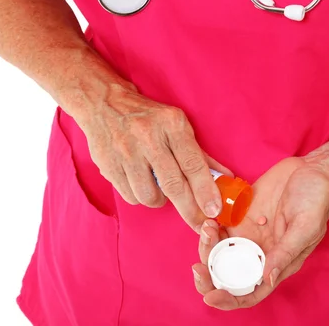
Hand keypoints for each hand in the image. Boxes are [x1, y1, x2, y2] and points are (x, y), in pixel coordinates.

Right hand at [76, 83, 230, 232]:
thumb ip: (200, 154)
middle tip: (200, 224)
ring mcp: (126, 151)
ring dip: (160, 201)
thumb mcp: (176, 125)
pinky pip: (130, 196)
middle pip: (174, 184)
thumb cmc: (148, 116)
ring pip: (149, 195)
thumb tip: (225, 177)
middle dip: (190, 210)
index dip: (205, 190)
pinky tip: (141, 183)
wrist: (103, 103)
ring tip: (161, 190)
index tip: (213, 210)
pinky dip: (140, 196)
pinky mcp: (108, 164)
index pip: (193, 164)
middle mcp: (148, 137)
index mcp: (171, 124)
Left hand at [192, 157, 328, 309]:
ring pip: (218, 251)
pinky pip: (218, 228)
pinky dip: (208, 228)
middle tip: (197, 267)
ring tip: (208, 227)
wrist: (313, 170)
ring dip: (206, 246)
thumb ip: (285, 252)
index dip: (229, 299)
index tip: (211, 296)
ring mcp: (248, 234)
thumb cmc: (317, 200)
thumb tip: (267, 279)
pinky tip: (209, 219)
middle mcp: (259, 252)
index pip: (250, 292)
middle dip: (208, 277)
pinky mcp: (240, 215)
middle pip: (227, 275)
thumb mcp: (306, 227)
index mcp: (277, 263)